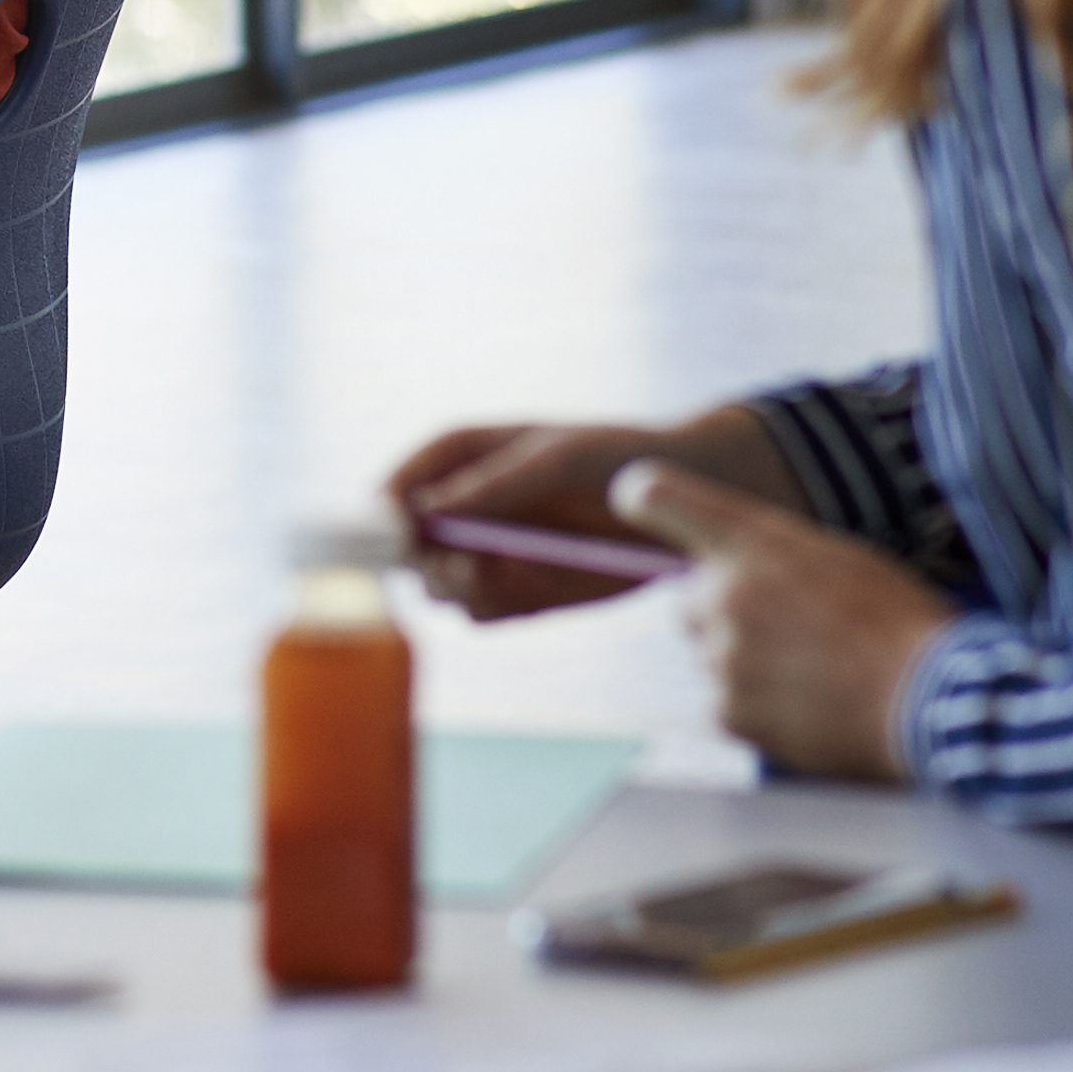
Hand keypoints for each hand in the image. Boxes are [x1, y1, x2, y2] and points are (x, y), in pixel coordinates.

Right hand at [390, 411, 782, 617]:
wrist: (687, 501)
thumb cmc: (620, 457)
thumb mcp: (557, 458)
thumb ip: (492, 483)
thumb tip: (426, 509)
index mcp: (461, 457)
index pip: (398, 485)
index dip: (385, 512)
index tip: (398, 538)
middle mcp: (464, 508)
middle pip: (409, 548)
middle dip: (429, 562)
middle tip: (473, 567)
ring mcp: (490, 553)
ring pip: (441, 589)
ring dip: (465, 590)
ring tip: (514, 574)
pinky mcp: (522, 591)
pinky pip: (485, 615)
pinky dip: (501, 609)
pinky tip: (540, 589)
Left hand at [616, 461, 949, 782]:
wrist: (937, 702)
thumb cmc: (902, 624)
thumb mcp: (838, 558)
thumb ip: (774, 556)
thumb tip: (742, 567)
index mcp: (752, 541)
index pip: (659, 498)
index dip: (643, 497)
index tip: (634, 500)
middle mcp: (724, 595)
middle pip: (689, 601)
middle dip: (723, 614)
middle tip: (791, 632)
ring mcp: (723, 658)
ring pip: (710, 657)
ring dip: (745, 664)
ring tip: (815, 674)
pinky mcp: (729, 714)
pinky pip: (725, 705)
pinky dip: (758, 709)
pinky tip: (810, 707)